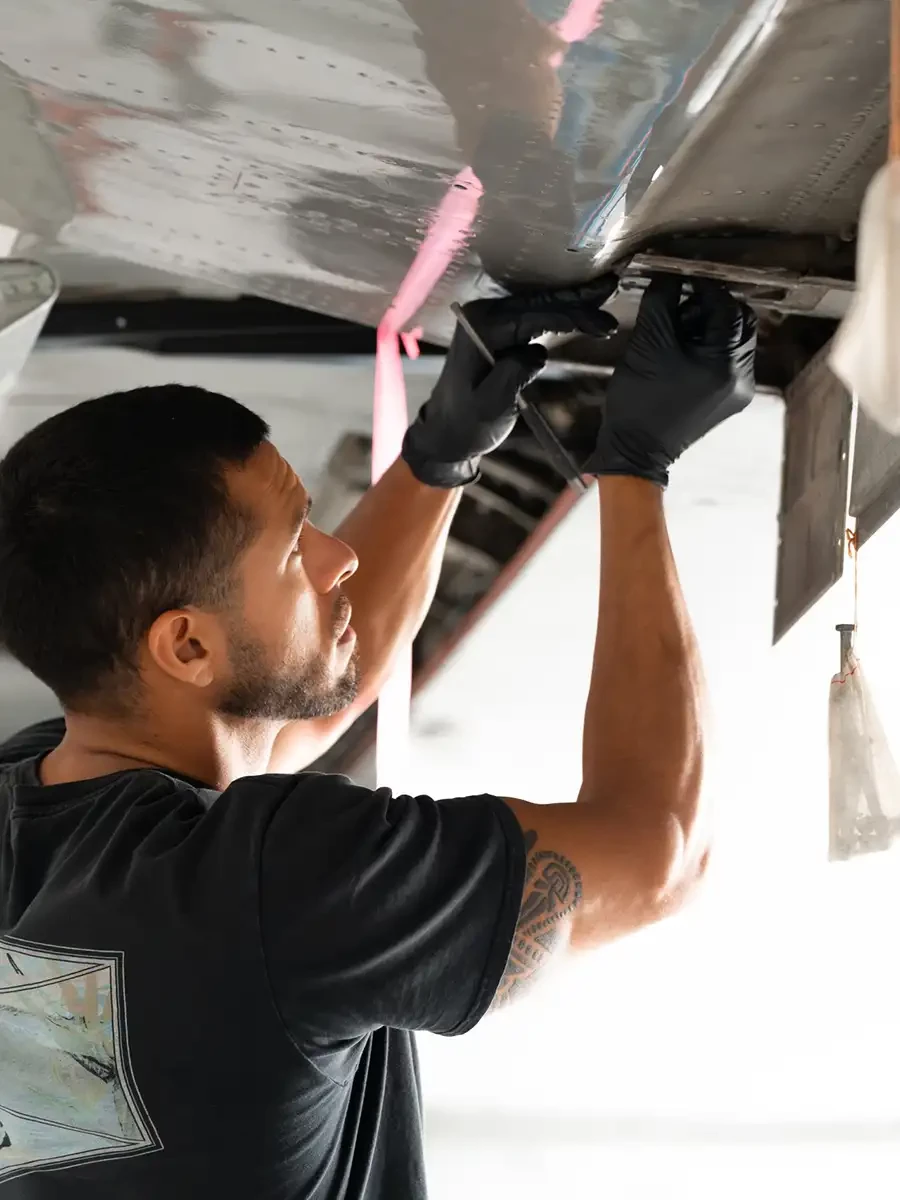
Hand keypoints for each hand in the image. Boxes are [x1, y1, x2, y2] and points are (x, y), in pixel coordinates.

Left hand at [401, 279, 618, 487]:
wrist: (445, 435)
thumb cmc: (467, 424)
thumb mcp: (491, 405)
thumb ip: (514, 375)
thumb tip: (537, 352)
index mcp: (482, 328)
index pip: (536, 316)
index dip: (574, 317)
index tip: (606, 326)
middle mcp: (484, 315)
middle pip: (539, 301)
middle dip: (578, 297)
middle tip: (613, 284)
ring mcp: (490, 321)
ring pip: (538, 305)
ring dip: (571, 301)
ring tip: (604, 292)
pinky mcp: (497, 331)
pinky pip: (532, 316)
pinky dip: (558, 314)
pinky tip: (580, 310)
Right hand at [584, 275, 756, 487]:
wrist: (635, 451)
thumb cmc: (638, 403)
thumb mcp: (646, 344)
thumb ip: (661, 303)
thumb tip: (670, 278)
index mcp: (724, 364)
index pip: (726, 308)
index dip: (704, 288)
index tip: (683, 280)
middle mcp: (741, 377)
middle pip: (739, 323)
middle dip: (711, 307)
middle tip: (682, 304)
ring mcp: (737, 391)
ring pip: (735, 341)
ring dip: (710, 326)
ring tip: (679, 330)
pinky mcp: (728, 400)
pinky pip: (728, 361)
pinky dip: (710, 348)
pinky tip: (684, 351)